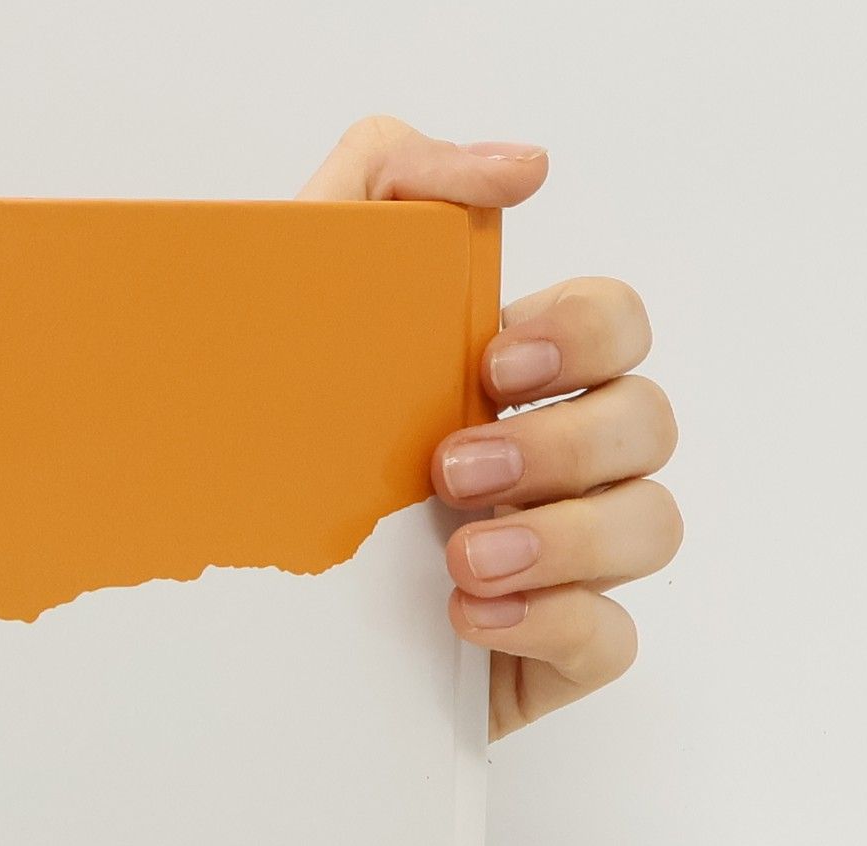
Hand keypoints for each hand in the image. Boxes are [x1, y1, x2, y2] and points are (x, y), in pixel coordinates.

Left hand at [302, 118, 681, 737]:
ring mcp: (562, 561)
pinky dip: (555, 623)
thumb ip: (387, 184)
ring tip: (463, 558)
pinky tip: (470, 618)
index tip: (493, 364)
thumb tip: (520, 170)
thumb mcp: (295, 294)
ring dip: (567, 537)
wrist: (215, 610)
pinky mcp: (548, 653)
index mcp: (512, 381)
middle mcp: (553, 463)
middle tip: (452, 472)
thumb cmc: (266, 448)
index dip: (586, 332)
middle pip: (646, 424)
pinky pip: (610, 639)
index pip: (615, 325)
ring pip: (651, 526)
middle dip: (561, 442)